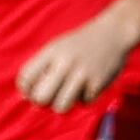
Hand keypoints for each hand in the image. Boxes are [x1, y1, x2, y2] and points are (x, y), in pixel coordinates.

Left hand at [15, 9, 139, 108]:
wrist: (113, 33)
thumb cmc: (81, 44)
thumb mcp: (58, 47)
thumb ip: (42, 68)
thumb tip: (26, 97)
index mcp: (51, 52)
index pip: (26, 77)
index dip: (26, 89)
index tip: (32, 91)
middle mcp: (65, 63)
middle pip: (41, 97)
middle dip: (42, 102)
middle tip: (49, 97)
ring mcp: (82, 74)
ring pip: (61, 106)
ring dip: (63, 104)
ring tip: (68, 96)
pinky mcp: (98, 83)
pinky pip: (84, 103)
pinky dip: (85, 98)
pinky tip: (88, 86)